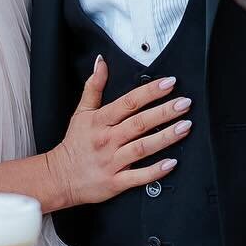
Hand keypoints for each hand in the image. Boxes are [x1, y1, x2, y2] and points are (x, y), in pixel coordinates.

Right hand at [46, 58, 191, 208]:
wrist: (60, 177)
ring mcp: (111, 161)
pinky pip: (138, 176)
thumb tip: (101, 63)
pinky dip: (155, 171)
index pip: (128, 102)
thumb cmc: (74, 145)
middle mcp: (107, 140)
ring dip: (165, 137)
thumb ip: (93, 87)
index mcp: (100, 121)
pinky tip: (171, 163)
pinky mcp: (115, 182)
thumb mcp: (81, 112)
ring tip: (185, 127)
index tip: (169, 83)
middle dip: (164, 112)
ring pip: (142, 147)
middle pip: (139, 123)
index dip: (150, 92)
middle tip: (185, 103)